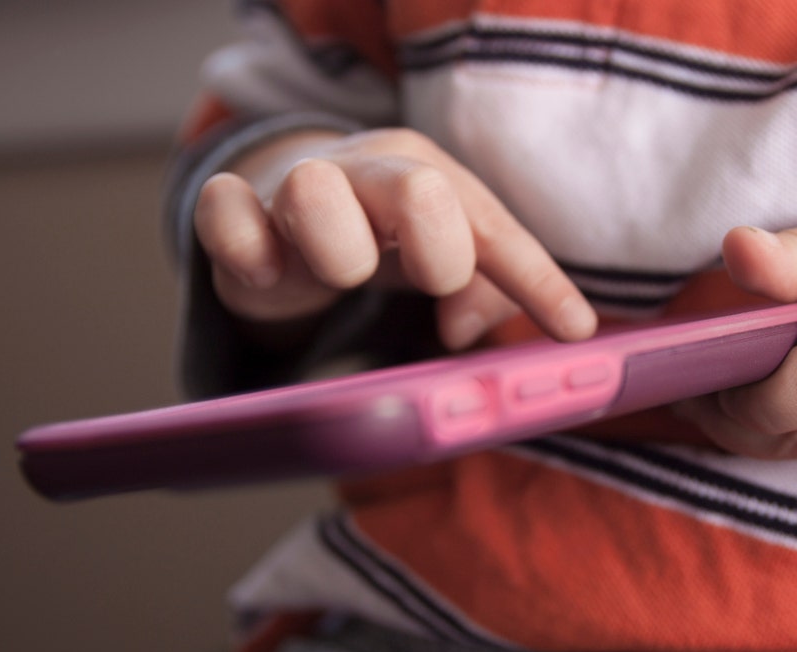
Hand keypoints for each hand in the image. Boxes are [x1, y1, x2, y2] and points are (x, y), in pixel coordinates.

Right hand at [192, 128, 595, 348]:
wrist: (284, 203)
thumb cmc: (380, 234)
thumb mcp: (442, 259)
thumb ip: (483, 292)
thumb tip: (464, 335)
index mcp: (427, 176)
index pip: (493, 226)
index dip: (536, 280)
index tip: (573, 331)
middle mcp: (366, 171)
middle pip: (416, 188)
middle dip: (437, 248)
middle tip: (431, 281)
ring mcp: (294, 185)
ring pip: (313, 189)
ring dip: (338, 251)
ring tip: (342, 276)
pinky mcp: (233, 210)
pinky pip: (224, 210)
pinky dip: (245, 246)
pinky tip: (267, 273)